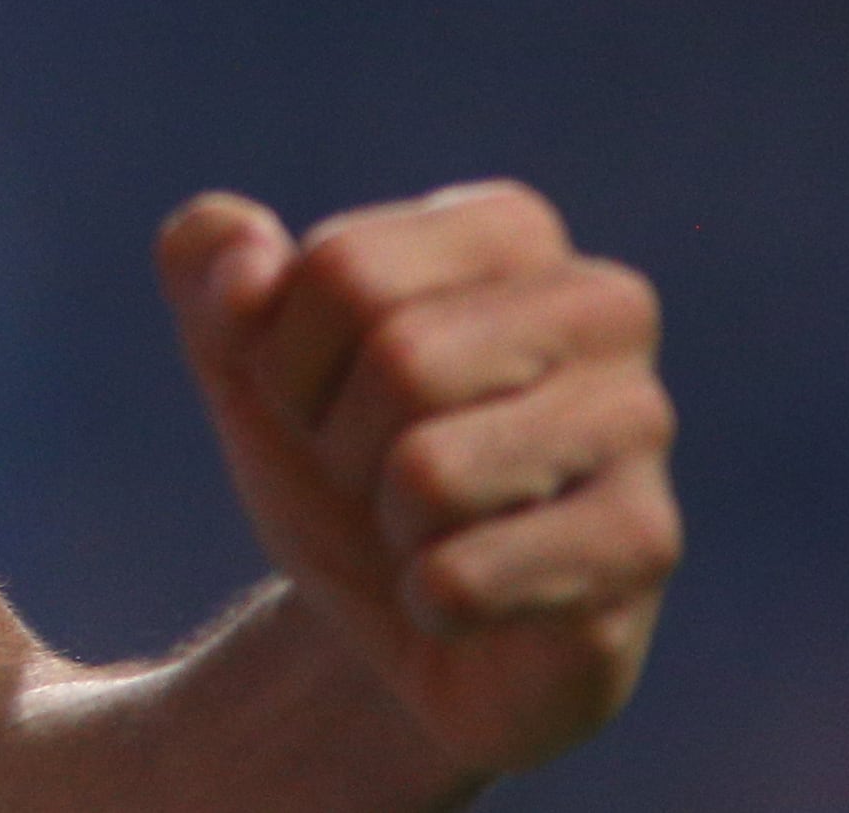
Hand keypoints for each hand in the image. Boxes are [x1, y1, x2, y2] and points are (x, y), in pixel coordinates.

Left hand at [158, 181, 678, 774]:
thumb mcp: (237, 353)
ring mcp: (639, 424)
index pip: (342, 270)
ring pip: (433, 469)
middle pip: (400, 359)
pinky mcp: (642, 544)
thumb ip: (205, 262)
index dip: (287, 357)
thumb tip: (247, 254)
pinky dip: (428, 599)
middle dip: (340, 442)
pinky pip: (470, 574)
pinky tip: (462, 595)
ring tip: (426, 525)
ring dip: (390, 522)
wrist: (386, 619)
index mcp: (508, 229)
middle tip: (373, 472)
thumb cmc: (333, 457)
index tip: (319, 395)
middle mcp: (602, 306)